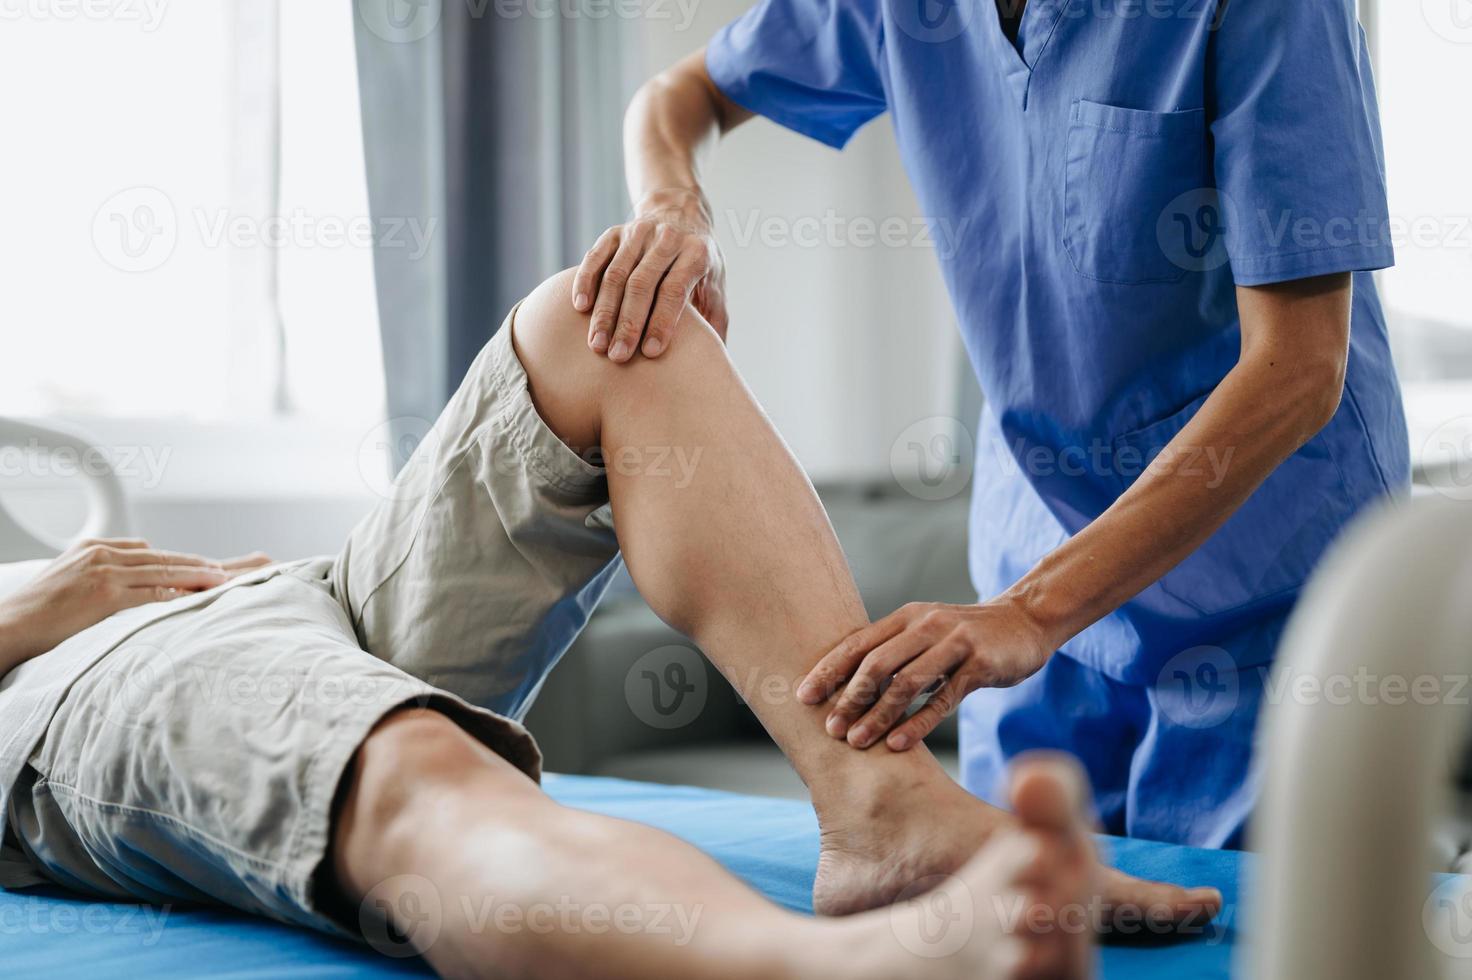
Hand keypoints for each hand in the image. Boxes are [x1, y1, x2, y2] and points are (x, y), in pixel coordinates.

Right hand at [0, 539, 272, 671]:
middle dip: (196, 564)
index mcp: (93, 547)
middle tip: (225, 570)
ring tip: (222, 581)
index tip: (201, 565)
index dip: (176, 560)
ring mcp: (105, 573)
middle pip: (162, 557)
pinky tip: (196, 599)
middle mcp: (102, 554)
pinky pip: (152, 593)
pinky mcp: (106, 594)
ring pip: (163, 572)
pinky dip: (177, 595)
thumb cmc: (36, 612)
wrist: (8, 626)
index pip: (147, 551)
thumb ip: (98, 573)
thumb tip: (130, 578)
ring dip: (196, 576)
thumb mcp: (67, 577)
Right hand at [572, 188, 727, 361]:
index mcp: (696, 253)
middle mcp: (667, 239)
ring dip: (604, 312)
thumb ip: (716, 320)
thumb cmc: (698, 262)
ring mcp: (638, 233)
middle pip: (641, 284)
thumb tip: (713, 362)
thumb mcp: (716, 285)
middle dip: (628, 323)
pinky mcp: (615, 232)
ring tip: (596, 344)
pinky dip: (586, 281)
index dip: (662, 322)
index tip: (650, 353)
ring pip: (616, 274)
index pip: (674, 289)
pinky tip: (580, 307)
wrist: (680, 212)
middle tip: (618, 356)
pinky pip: (596, 257)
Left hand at [797, 598, 1053, 751]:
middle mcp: (925, 625)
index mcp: (906, 618)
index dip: (828, 670)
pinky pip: (943, 698)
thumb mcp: (927, 633)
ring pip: (906, 682)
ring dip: (877, 715)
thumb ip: (895, 652)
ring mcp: (954, 643)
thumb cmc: (967, 636)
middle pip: (877, 663)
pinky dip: (917, 723)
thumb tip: (849, 685)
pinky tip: (898, 745)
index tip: (803, 697)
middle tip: (830, 728)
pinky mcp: (979, 665)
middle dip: (848, 698)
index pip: (857, 643)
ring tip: (856, 741)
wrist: (1025, 621)